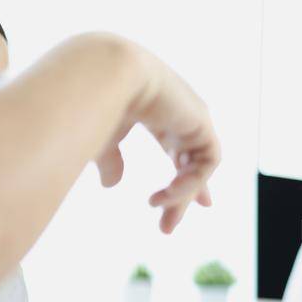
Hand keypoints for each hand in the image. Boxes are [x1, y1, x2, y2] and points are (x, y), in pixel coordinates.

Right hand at [84, 33, 219, 233]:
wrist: (101, 74)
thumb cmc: (93, 103)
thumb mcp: (102, 139)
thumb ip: (111, 161)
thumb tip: (111, 186)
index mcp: (158, 113)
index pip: (178, 148)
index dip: (179, 177)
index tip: (170, 202)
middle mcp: (180, 113)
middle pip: (191, 162)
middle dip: (184, 196)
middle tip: (167, 227)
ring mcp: (194, 116)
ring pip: (200, 167)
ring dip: (183, 196)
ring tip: (161, 216)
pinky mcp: (203, 122)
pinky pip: (207, 163)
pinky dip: (190, 183)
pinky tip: (167, 195)